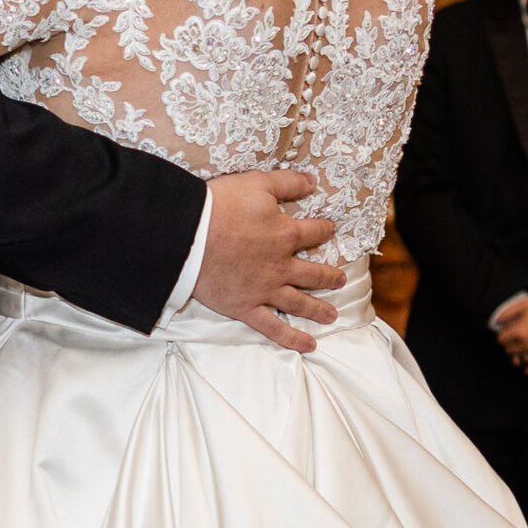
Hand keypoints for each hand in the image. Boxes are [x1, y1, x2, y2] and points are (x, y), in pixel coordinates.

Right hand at [194, 169, 345, 350]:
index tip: (330, 230)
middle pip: (313, 273)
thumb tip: (311, 181)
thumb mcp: (257, 183)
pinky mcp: (246, 307)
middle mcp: (281, 266)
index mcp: (285, 234)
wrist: (188, 236)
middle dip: (328, 276)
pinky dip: (292, 339)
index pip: (314, 232)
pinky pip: (274, 327)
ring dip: (318, 309)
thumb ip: (287, 183)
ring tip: (331, 316)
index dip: (324, 230)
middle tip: (339, 280)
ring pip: (299, 302)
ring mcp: (265, 290)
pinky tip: (308, 346)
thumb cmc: (220, 206)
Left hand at [495, 292, 527, 372]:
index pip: (501, 340)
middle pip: (509, 350)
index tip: (508, 334)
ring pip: (520, 359)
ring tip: (526, 348)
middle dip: (511, 344)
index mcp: (520, 331)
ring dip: (520, 354)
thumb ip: (510, 312)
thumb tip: (498, 321)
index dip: (503, 336)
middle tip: (517, 340)